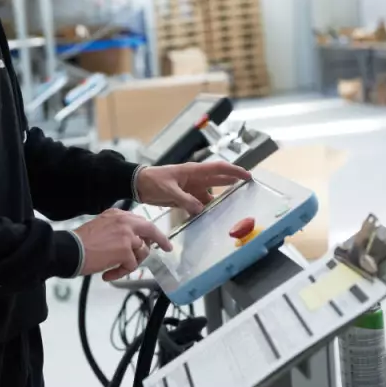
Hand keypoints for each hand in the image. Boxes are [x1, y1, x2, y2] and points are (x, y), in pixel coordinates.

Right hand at [74, 209, 172, 280]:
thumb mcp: (101, 226)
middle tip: (167, 248)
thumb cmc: (81, 242)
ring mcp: (127, 235)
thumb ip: (118, 230)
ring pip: (141, 252)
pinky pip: (131, 266)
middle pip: (150, 230)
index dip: (151, 231)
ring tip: (115, 269)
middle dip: (160, 240)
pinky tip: (108, 275)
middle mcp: (125, 222)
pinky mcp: (126, 250)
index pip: (141, 221)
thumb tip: (134, 242)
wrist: (70, 250)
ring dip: (131, 263)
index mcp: (118, 214)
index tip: (159, 238)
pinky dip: (120, 273)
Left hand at [136, 162, 250, 214]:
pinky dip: (204, 210)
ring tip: (230, 209)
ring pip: (209, 195)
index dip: (234, 171)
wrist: (138, 185)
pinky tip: (209, 218)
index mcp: (193, 171)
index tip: (247, 176)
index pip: (218, 168)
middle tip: (247, 190)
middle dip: (232, 183)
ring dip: (217, 202)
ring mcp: (190, 188)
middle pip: (218, 180)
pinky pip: (198, 204)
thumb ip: (185, 200)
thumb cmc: (153, 181)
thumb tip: (201, 209)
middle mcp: (195, 179)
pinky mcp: (185, 198)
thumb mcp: (169, 190)